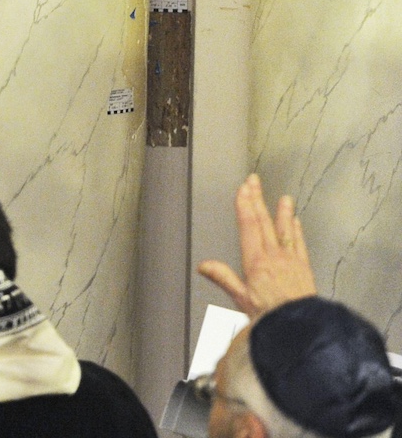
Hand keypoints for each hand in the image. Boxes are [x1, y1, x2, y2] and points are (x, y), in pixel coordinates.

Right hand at [197, 174, 316, 317]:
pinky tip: (296, 222)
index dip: (245, 205)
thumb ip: (224, 278)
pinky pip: (300, 244)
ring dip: (282, 211)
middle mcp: (274, 256)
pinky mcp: (304, 268)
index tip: (243, 188)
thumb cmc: (270, 316)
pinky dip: (297, 231)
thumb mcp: (240, 299)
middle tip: (254, 181)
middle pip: (263, 222)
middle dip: (257, 199)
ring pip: (284, 230)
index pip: (248, 226)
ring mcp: (291, 261)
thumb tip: (203, 265)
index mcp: (256, 262)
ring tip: (283, 197)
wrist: (301, 326)